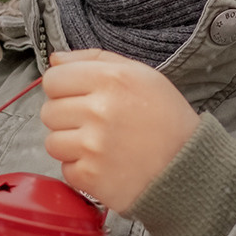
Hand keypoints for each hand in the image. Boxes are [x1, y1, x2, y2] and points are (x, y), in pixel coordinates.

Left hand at [38, 49, 198, 211]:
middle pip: (49, 111)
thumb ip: (96, 59)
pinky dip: (81, 170)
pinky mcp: (90, 176)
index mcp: (111, 79)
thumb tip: (55, 59)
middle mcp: (99, 110)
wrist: (187, 169)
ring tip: (100, 146)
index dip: (63, 88)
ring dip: (71, 145)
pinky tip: (105, 164)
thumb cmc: (166, 120)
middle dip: (67, 118)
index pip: (53, 78)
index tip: (79, 97)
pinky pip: (65, 169)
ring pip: (52, 142)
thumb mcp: (141, 75)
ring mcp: (92, 146)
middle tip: (95, 124)